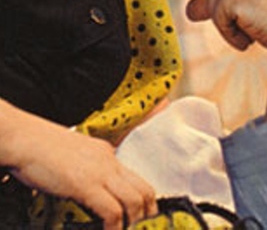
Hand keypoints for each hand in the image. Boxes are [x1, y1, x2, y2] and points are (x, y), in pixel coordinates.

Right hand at [0, 102, 155, 228]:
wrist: (26, 139)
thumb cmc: (41, 148)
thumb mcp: (74, 155)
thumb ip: (87, 167)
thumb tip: (90, 188)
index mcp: (107, 153)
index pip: (136, 177)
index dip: (143, 199)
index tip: (141, 214)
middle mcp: (109, 161)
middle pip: (143, 189)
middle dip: (146, 212)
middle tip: (139, 226)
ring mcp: (100, 172)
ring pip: (134, 200)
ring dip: (132, 222)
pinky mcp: (86, 185)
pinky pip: (112, 211)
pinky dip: (114, 227)